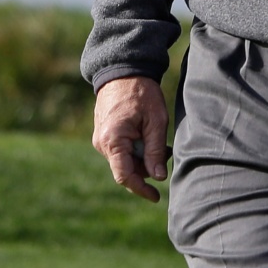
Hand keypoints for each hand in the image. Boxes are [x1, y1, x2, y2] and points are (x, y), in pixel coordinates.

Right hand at [92, 76, 168, 201]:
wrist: (123, 71)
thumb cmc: (141, 93)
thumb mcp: (156, 121)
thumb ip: (155, 150)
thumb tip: (158, 177)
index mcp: (113, 140)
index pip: (125, 176)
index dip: (141, 189)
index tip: (157, 196)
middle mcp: (101, 143)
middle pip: (126, 169)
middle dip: (147, 169)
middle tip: (167, 155)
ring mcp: (100, 139)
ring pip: (124, 161)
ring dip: (142, 158)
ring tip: (161, 143)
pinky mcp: (103, 135)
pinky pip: (120, 151)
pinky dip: (135, 150)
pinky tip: (148, 137)